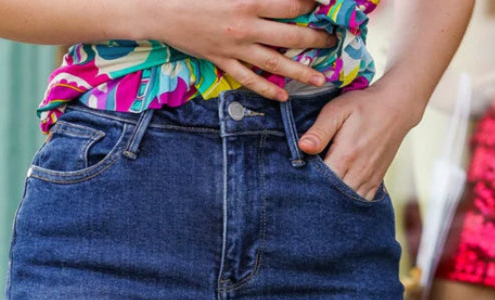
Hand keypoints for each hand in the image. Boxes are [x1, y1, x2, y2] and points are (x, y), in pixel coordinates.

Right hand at [148, 0, 337, 100]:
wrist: (161, 10)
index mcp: (249, 0)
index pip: (291, 4)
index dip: (312, 5)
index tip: (326, 7)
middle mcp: (246, 27)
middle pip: (291, 36)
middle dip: (316, 39)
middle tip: (333, 43)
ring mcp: (235, 48)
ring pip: (275, 64)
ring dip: (300, 72)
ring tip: (320, 79)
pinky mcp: (223, 62)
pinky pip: (249, 80)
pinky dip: (268, 89)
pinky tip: (283, 96)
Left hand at [296, 76, 420, 199]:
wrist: (396, 107)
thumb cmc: (363, 106)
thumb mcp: (337, 110)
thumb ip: (319, 130)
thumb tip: (302, 147)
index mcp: (346, 155)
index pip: (321, 182)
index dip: (308, 184)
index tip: (299, 180)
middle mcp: (359, 172)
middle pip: (333, 197)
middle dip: (319, 196)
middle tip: (306, 192)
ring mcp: (369, 179)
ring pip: (348, 203)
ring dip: (334, 202)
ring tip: (322, 196)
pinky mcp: (376, 181)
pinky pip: (361, 202)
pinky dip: (350, 203)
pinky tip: (340, 198)